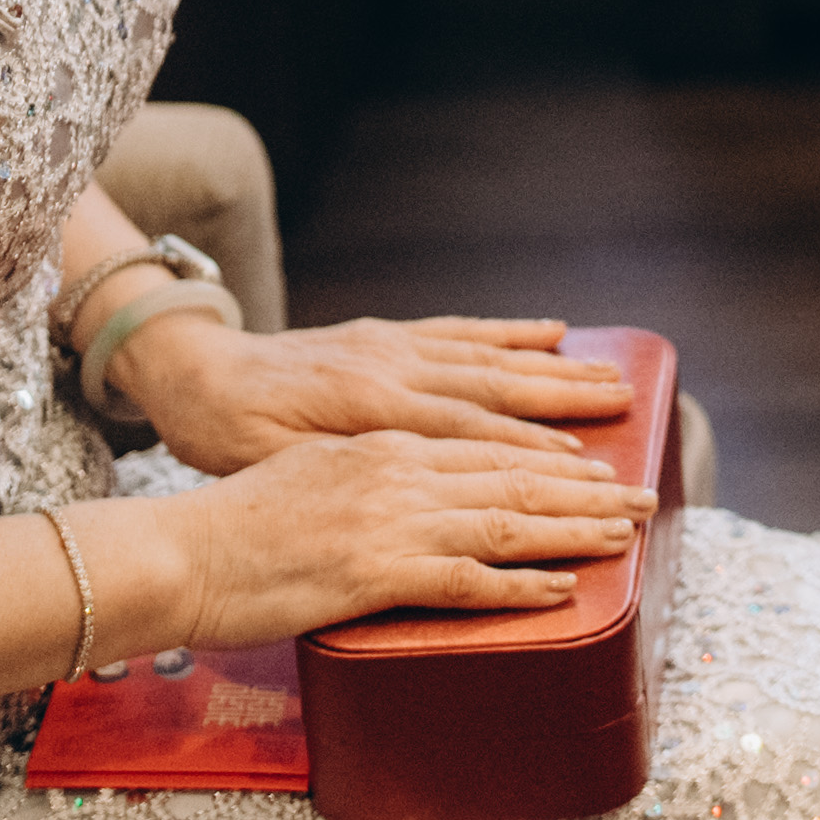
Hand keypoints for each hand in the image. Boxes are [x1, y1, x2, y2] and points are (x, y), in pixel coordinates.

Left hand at [124, 314, 629, 480]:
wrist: (192, 375)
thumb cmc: (226, 440)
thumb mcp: (275, 467)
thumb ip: (346, 471)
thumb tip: (411, 488)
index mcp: (366, 408)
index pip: (467, 434)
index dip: (530, 455)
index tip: (584, 474)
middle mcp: (391, 368)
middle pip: (496, 391)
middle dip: (568, 409)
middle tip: (627, 426)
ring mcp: (393, 345)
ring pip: (490, 358)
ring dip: (556, 372)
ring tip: (613, 381)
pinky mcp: (386, 333)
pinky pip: (460, 331)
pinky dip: (510, 332)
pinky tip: (551, 332)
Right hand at [156, 426, 654, 644]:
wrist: (176, 553)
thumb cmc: (233, 527)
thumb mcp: (311, 475)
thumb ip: (368, 477)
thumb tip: (408, 499)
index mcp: (383, 444)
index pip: (486, 445)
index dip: (548, 459)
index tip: (595, 467)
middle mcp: (397, 472)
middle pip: (513, 478)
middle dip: (585, 490)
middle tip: (638, 498)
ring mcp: (389, 522)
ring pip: (506, 523)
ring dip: (574, 531)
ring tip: (624, 537)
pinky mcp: (376, 573)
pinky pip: (467, 580)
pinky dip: (520, 587)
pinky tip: (560, 591)